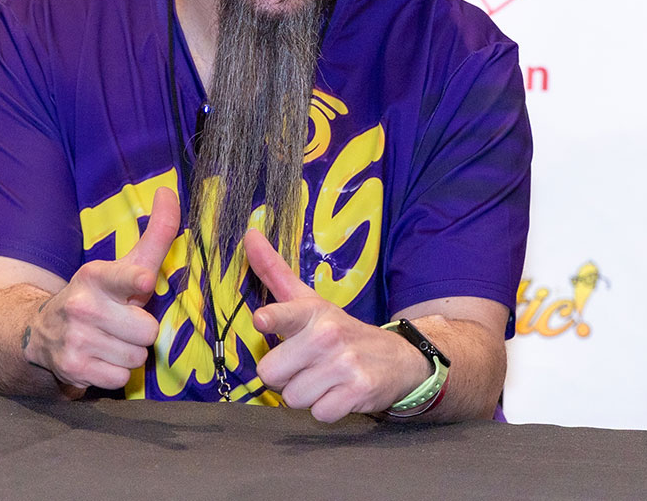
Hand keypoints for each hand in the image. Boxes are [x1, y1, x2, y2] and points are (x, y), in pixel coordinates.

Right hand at [26, 186, 178, 390]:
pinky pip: (120, 378)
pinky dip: (115, 373)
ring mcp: (76, 339)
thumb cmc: (98, 295)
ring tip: (111, 341)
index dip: (133, 280)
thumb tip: (170, 192)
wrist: (41, 331)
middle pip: (147, 331)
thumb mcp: (123, 263)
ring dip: (129, 353)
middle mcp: (82, 305)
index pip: (122, 277)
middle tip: (123, 324)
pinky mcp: (72, 369)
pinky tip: (100, 358)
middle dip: (141, 331)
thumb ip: (155, 234)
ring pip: (136, 357)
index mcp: (96, 275)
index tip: (142, 280)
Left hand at [244, 229, 428, 421]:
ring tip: (324, 380)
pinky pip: (318, 414)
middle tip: (305, 366)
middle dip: (284, 377)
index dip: (271, 318)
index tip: (261, 319)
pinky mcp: (359, 391)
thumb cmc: (339, 331)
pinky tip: (339, 393)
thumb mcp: (309, 300)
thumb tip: (248, 232)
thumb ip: (273, 271)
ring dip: (306, 395)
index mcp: (312, 312)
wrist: (398, 358)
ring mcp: (345, 364)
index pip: (286, 313)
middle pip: (270, 373)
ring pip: (292, 398)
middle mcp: (328, 335)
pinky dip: (327, 410)